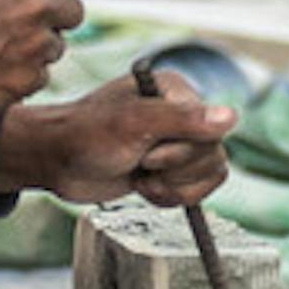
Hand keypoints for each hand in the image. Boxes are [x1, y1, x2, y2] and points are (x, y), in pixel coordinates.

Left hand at [0, 75, 235, 208]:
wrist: (56, 162)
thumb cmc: (86, 135)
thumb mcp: (133, 125)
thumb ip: (183, 121)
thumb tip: (232, 119)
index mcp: (176, 91)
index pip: (212, 131)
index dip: (182, 152)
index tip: (148, 154)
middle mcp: (181, 113)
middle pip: (213, 155)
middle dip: (175, 171)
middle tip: (142, 164)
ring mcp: (176, 141)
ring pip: (209, 173)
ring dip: (174, 187)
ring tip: (142, 177)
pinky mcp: (169, 167)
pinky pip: (196, 189)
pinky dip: (172, 196)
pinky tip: (144, 187)